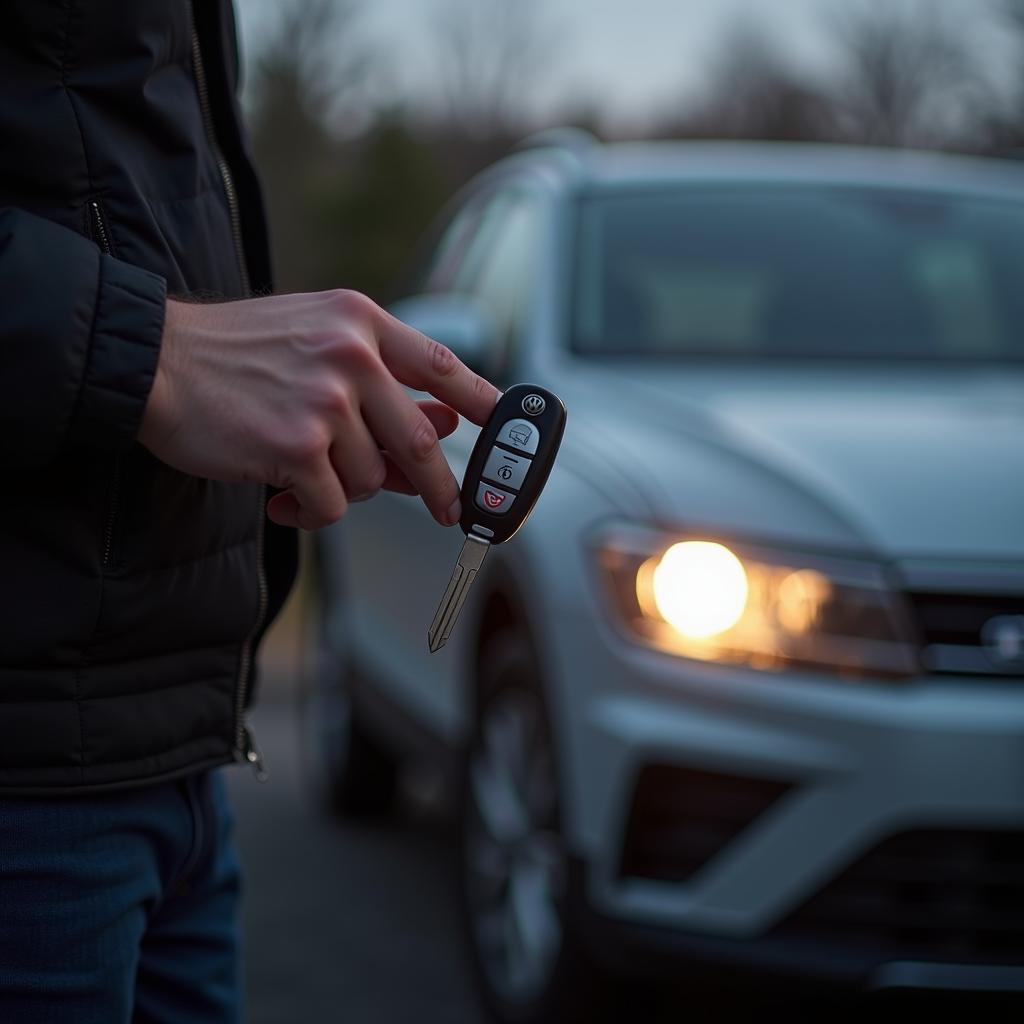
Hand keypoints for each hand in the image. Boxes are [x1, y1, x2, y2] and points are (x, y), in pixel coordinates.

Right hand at [138, 290, 499, 529]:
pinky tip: (284, 498)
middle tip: (451, 510)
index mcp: (362, 321)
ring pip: (370, 478)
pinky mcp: (295, 445)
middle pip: (421, 440)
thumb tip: (448, 420)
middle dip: (441, 486)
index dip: (487, 402)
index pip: (445, 364)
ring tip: (305, 476)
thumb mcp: (315, 341)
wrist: (155, 361)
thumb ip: (381, 381)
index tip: (512, 431)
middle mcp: (351, 356)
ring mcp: (324, 400)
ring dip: (345, 491)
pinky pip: (331, 504)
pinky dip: (313, 512)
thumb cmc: (237, 354)